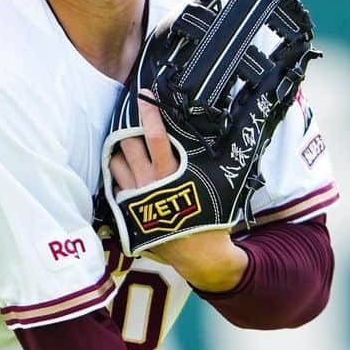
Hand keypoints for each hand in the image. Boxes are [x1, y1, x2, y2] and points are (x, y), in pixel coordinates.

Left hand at [109, 97, 247, 290]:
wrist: (198, 254)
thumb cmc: (211, 218)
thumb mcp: (217, 184)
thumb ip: (215, 158)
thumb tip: (235, 133)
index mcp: (171, 172)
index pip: (154, 136)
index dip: (148, 113)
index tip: (144, 95)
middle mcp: (149, 181)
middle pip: (128, 144)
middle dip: (128, 127)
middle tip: (131, 115)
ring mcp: (135, 195)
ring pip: (116, 161)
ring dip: (118, 148)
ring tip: (126, 140)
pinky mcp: (127, 208)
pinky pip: (114, 182)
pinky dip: (116, 171)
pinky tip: (123, 166)